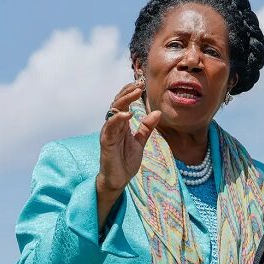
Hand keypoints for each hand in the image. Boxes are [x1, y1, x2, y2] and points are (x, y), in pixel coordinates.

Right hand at [96, 80, 160, 228]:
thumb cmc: (126, 160)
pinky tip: (127, 114)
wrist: (118, 179)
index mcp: (121, 124)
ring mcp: (108, 133)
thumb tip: (157, 112)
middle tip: (139, 83)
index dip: (130, 93)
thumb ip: (146, 128)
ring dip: (124, 101)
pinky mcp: (105, 143)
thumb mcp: (140, 142)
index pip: (124, 103)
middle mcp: (113, 126)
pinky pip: (109, 128)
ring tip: (135, 92)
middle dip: (128, 92)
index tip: (141, 83)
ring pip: (113, 111)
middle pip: (118, 103)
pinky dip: (117, 120)